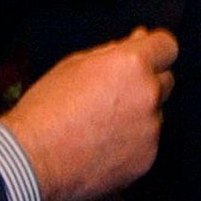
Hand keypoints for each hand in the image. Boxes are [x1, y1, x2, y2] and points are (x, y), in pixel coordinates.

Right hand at [0, 27, 177, 200]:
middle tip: (115, 92)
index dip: (155, 49)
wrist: (34, 159)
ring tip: (102, 123)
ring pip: (155, 113)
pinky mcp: (146, 159)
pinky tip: (104, 144)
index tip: (147, 54)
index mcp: (132, 64)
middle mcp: (147, 95)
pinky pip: (147, 142)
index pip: (167, 46)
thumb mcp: (76, 62)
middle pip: (165, 80)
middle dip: (146, 82)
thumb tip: (136, 40)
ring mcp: (150, 130)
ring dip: (138, 114)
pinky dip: (133, 141)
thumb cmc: (48, 109)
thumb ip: (113, 50)